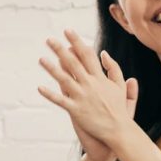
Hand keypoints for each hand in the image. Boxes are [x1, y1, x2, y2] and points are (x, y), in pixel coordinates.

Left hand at [38, 29, 137, 145]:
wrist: (118, 130)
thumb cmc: (118, 108)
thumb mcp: (120, 85)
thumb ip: (113, 68)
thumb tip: (104, 53)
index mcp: (100, 78)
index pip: (86, 54)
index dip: (76, 41)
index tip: (67, 30)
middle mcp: (90, 85)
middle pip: (73, 63)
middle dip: (60, 50)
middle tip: (49, 39)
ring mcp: (82, 97)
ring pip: (64, 80)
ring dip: (51, 69)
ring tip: (40, 59)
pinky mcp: (76, 111)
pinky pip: (61, 101)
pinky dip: (50, 94)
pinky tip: (40, 87)